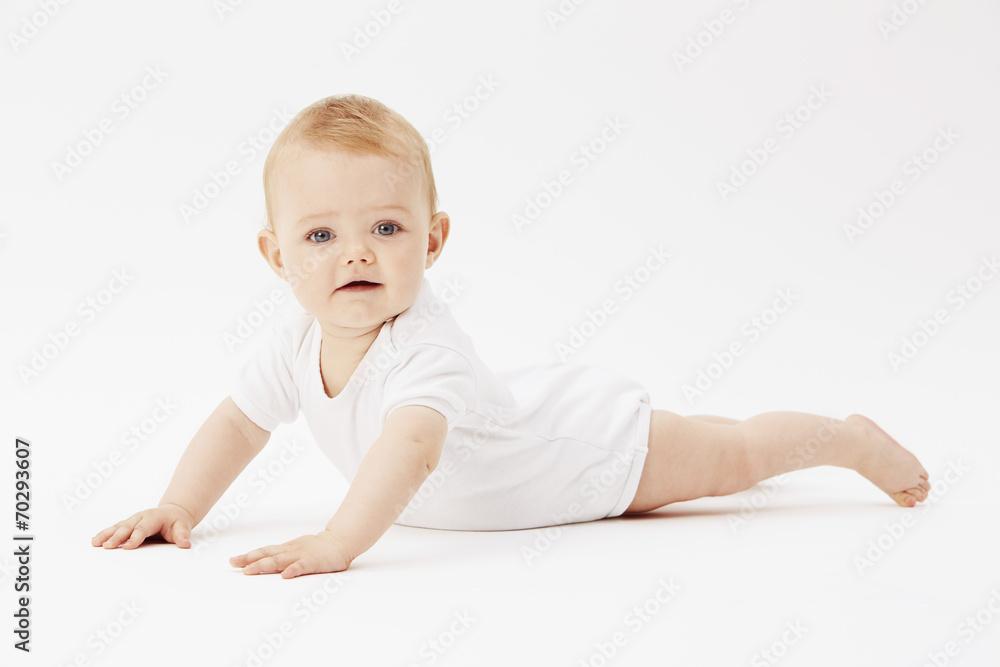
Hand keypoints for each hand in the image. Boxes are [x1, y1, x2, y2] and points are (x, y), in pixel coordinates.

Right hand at [91, 504, 194, 549]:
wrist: (172, 513)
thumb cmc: (177, 522)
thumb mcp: (183, 527)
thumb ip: (182, 536)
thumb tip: (185, 544)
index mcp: (153, 518)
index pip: (143, 529)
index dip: (135, 537)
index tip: (127, 547)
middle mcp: (140, 517)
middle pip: (127, 527)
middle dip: (117, 537)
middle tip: (107, 547)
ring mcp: (132, 520)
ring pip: (117, 527)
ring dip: (106, 534)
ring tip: (95, 543)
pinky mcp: (127, 524)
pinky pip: (115, 528)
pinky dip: (105, 533)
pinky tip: (95, 540)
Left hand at [229, 531, 353, 578]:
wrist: (340, 542)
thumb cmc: (317, 549)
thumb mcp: (297, 550)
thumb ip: (282, 556)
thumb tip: (262, 563)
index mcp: (286, 549)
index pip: (264, 551)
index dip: (248, 555)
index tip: (232, 561)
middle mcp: (290, 551)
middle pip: (267, 555)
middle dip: (249, 560)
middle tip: (233, 564)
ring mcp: (301, 555)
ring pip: (279, 560)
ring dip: (263, 565)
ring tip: (249, 571)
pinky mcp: (313, 562)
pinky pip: (302, 566)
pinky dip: (293, 570)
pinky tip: (285, 576)